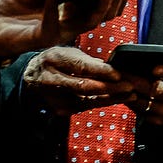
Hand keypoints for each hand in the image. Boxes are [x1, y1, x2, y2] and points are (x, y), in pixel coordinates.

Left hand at [0, 0, 130, 58]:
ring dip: (99, 8)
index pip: (102, 6)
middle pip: (103, 16)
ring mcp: (59, 32)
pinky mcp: (42, 38)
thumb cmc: (15, 8)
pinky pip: (53, 24)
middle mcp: (71, 23)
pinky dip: (54, 8)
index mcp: (73, 10)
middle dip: (115, 1)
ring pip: (88, 24)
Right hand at [21, 45, 136, 115]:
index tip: (118, 75)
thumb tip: (115, 67)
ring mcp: (54, 97)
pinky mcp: (59, 109)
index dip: (101, 71)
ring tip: (130, 94)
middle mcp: (52, 79)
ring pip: (87, 100)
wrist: (32, 77)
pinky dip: (104, 103)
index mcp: (55, 59)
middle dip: (110, 88)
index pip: (80, 66)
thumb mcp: (70, 53)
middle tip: (130, 86)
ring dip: (112, 98)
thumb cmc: (56, 61)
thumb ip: (90, 61)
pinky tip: (118, 99)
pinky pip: (86, 107)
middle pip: (84, 86)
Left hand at [118, 50, 162, 128]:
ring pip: (144, 102)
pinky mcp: (161, 121)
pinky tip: (125, 93)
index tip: (154, 68)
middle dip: (136, 80)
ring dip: (129, 91)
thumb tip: (157, 54)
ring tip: (118, 82)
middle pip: (155, 89)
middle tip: (120, 71)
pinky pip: (141, 111)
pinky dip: (131, 102)